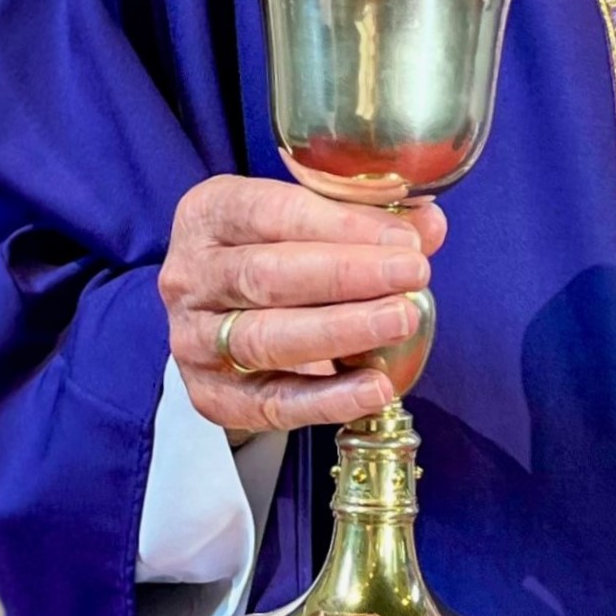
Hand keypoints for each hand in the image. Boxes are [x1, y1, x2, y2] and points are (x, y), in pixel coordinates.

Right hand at [161, 176, 443, 432]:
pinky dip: (327, 398)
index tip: (402, 238)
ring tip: (400, 321)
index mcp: (208, 214)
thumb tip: (427, 227)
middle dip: (347, 276)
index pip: (271, 213)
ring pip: (264, 338)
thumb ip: (362, 218)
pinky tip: (376, 387)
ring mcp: (192, 340)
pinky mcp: (211, 395)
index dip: (341, 225)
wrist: (221, 313)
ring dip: (341, 331)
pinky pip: (271, 402)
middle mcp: (188, 276)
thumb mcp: (305, 219)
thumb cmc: (271, 253)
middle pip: (266, 276)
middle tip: (411, 276)